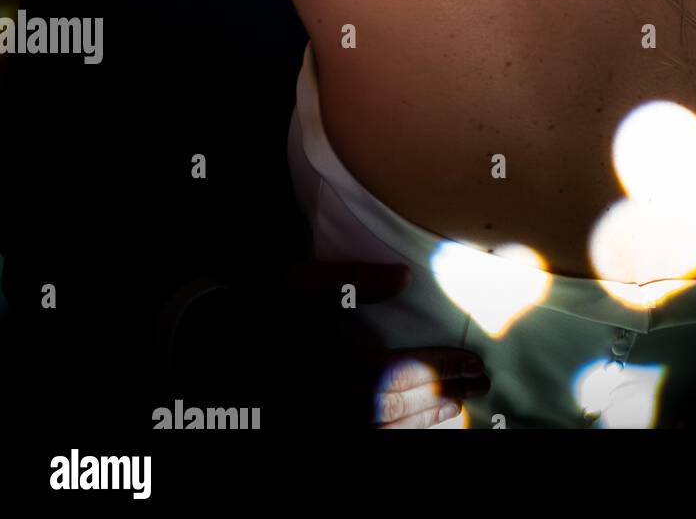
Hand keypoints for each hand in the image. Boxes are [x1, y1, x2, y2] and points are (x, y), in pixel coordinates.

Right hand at [198, 260, 489, 427]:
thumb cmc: (252, 302)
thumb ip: (351, 279)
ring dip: (422, 421)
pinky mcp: (302, 429)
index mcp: (319, 363)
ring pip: (377, 430)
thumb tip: (406, 276)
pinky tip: (415, 424)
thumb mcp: (296, 282)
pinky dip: (390, 433)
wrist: (194, 340)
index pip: (394, 372)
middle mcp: (317, 400)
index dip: (437, 368)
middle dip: (441, 394)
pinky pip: (356, 438)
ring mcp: (308, 421)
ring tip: (459, 409)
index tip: (473, 360)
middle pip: (393, 406)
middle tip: (481, 384)